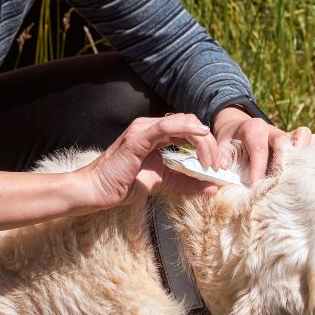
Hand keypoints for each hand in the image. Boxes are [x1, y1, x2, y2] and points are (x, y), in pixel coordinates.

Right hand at [76, 113, 220, 209]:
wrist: (97, 191)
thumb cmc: (124, 184)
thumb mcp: (165, 182)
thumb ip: (187, 182)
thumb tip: (213, 188)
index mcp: (156, 134)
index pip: (189, 129)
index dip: (207, 144)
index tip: (218, 165)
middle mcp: (150, 126)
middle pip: (190, 124)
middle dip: (209, 143)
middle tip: (217, 165)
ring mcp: (143, 129)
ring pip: (182, 123)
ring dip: (202, 141)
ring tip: (210, 162)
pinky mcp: (137, 137)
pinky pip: (165, 127)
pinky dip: (186, 129)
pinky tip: (200, 135)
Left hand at [212, 107, 314, 184]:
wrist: (238, 130)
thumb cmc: (230, 143)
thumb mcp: (221, 146)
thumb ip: (221, 157)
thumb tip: (223, 170)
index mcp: (253, 128)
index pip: (259, 148)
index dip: (258, 167)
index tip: (255, 185)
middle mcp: (273, 129)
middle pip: (284, 140)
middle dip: (282, 162)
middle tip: (278, 182)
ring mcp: (287, 134)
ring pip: (304, 135)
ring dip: (303, 154)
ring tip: (297, 173)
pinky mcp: (297, 141)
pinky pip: (313, 142)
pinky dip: (312, 155)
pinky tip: (305, 171)